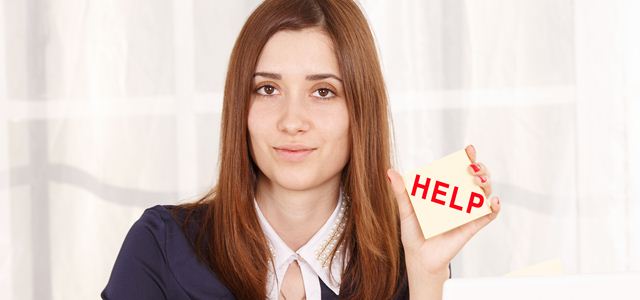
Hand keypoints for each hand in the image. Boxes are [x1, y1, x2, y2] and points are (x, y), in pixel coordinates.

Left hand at [386, 144, 500, 277]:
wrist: (420, 258)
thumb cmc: (413, 234)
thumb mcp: (406, 211)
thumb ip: (401, 192)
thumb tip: (390, 172)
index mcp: (445, 191)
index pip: (459, 170)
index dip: (467, 158)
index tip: (468, 150)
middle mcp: (458, 199)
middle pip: (476, 179)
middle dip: (480, 169)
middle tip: (472, 169)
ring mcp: (466, 212)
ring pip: (484, 193)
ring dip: (486, 184)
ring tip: (478, 181)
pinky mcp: (472, 226)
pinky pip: (488, 215)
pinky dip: (494, 207)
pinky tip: (493, 201)